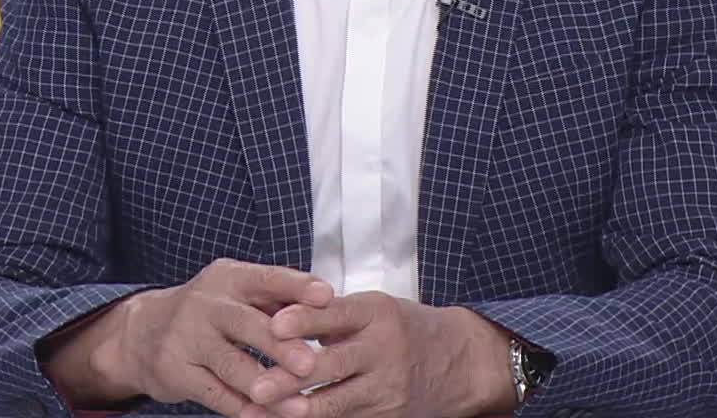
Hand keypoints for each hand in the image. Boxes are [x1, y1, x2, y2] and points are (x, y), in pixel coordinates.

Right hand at [43, 258, 333, 415]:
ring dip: (265, 386)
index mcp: (230, 278)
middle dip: (280, 345)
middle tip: (310, 363)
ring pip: (231, 364)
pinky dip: (241, 408)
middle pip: (247, 324)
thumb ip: (276, 299)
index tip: (326, 296)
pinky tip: (264, 416)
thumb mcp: (238, 293)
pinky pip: (214, 393)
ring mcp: (187, 337)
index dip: (297, 286)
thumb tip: (326, 307)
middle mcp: (207, 304)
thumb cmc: (211, 311)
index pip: (266, 277)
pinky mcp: (175, 371)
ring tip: (296, 404)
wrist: (144, 331)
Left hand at [245, 292, 515, 417]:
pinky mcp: (388, 417)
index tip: (275, 325)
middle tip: (258, 387)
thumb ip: (331, 315)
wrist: (459, 361)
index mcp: (377, 313)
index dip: (305, 321)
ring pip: (334, 404)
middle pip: (332, 365)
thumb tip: (276, 319)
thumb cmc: (402, 328)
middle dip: (291, 378)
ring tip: (261, 414)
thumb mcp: (375, 309)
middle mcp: (384, 350)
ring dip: (295, 411)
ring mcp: (387, 388)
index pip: (336, 315)